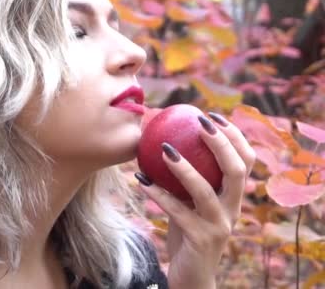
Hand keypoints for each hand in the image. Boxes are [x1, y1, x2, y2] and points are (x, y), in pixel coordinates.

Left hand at [137, 113, 255, 288]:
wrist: (190, 275)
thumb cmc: (187, 232)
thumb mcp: (189, 202)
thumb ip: (185, 179)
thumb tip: (163, 142)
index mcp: (233, 196)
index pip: (246, 160)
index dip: (234, 136)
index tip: (211, 116)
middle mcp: (232, 209)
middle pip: (236, 170)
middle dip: (221, 143)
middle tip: (199, 124)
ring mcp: (219, 226)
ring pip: (205, 191)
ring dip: (184, 167)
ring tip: (165, 149)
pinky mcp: (201, 239)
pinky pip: (177, 211)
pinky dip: (158, 193)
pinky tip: (140, 179)